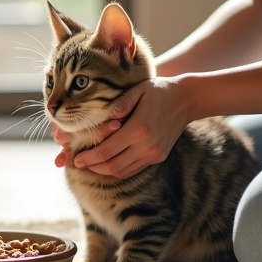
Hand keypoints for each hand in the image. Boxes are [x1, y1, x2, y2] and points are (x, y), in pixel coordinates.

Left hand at [71, 77, 189, 178]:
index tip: (75, 159)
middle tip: (77, 164)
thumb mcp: (138, 90)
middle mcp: (147, 146)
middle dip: (92, 167)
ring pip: (122, 171)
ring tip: (90, 164)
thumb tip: (106, 116)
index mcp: (139, 128)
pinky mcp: (158, 157)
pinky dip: (118, 169)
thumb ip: (120, 103)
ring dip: (104, 170)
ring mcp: (154, 154)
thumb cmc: (158, 91)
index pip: (106, 151)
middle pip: (112, 166)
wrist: (186, 100)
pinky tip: (107, 162)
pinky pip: (133, 169)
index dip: (88, 157)